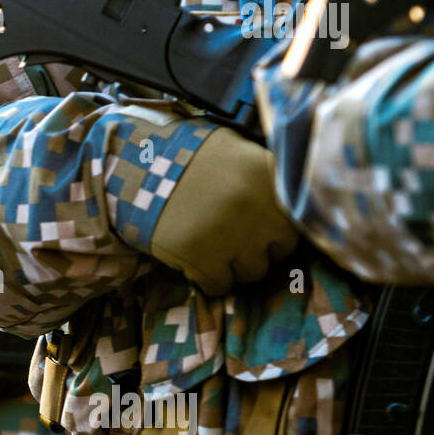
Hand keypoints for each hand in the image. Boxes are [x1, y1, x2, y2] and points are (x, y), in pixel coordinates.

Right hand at [148, 127, 297, 295]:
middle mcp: (258, 208)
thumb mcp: (233, 147)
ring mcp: (231, 237)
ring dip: (236, 265)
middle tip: (237, 239)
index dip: (280, 226)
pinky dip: (210, 279)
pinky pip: (221, 287)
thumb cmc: (184, 155)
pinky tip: (197, 261)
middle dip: (261, 247)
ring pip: (253, 273)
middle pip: (281, 250)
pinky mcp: (202, 260)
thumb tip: (289, 198)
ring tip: (214, 249)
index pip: (300, 219)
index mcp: (268, 176)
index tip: (266, 228)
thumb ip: (264, 172)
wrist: (133, 169)